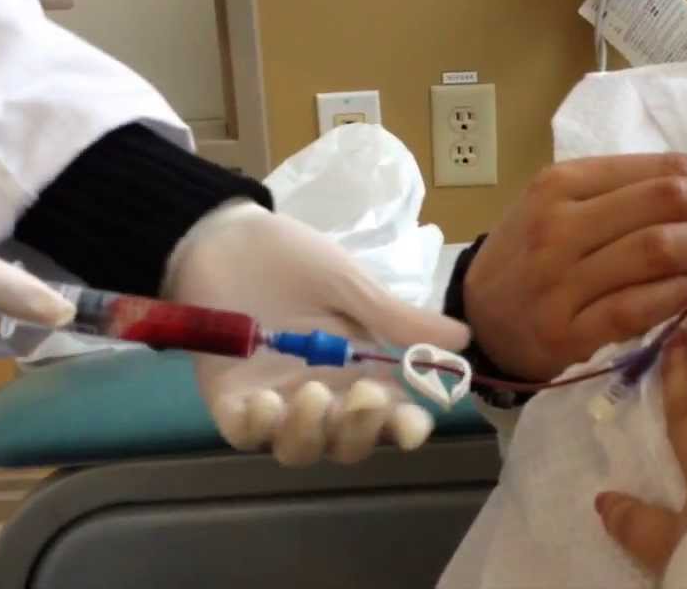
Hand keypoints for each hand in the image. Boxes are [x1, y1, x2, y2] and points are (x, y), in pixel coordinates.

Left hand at [168, 202, 469, 465]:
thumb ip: (397, 319)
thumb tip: (465, 339)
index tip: (413, 423)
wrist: (222, 237)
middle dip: (361, 431)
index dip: (404, 428)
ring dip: (311, 432)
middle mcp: (320, 396)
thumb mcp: (350, 284)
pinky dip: (259, 429)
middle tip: (364, 395)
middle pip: (347, 443)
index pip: (389, 417)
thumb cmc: (291, 258)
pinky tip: (264, 401)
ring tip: (311, 395)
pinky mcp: (230, 401)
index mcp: (357, 371)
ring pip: (300, 449)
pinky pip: (246, 436)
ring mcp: (274, 403)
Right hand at [464, 154, 686, 380]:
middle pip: (666, 201)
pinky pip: (636, 308)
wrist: (478, 318)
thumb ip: (626, 196)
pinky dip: (678, 297)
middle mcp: (559, 224)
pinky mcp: (565, 329)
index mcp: (562, 183)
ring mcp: (560, 278)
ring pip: (657, 250)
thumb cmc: (531, 256)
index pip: (662, 168)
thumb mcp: (563, 207)